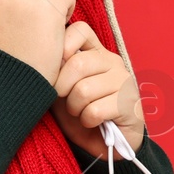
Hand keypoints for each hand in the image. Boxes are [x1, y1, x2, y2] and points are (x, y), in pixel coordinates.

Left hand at [48, 21, 145, 158]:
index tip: (56, 67)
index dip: (63, 45)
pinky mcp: (130, 104)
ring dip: (75, 107)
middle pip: (77, 64)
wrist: (104, 144)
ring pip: (84, 89)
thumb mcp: (60, 87)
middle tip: (65, 100)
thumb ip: (55, 69)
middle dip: (61, 88)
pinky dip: (87, 120)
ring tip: (80, 112)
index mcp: (95, 52)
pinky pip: (95, 110)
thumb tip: (43, 56)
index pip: (80, 29)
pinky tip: (93, 122)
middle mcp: (112, 61)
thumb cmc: (78, 112)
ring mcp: (124, 81)